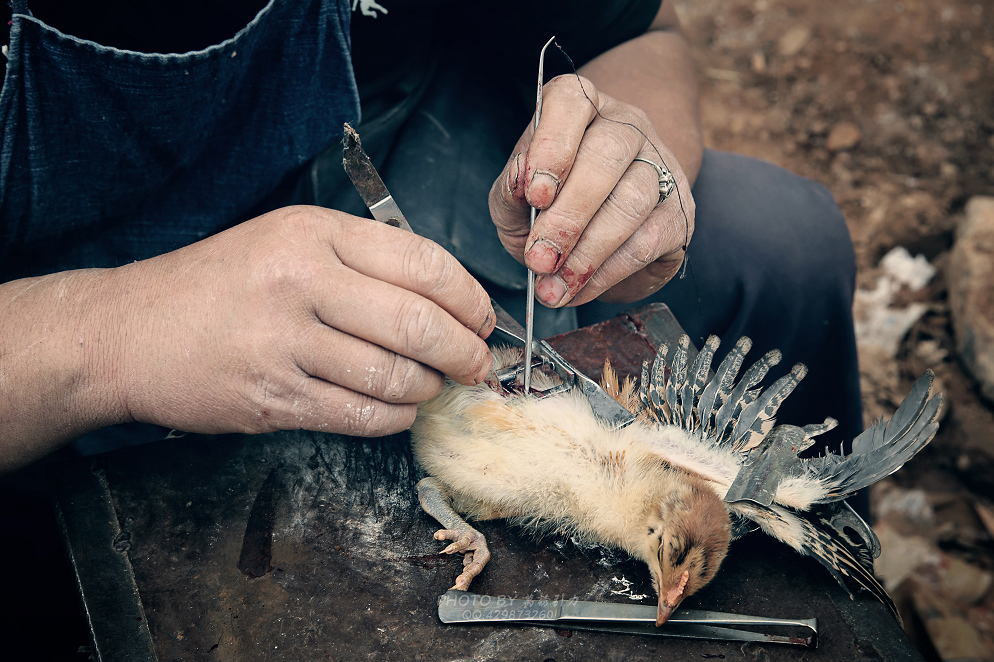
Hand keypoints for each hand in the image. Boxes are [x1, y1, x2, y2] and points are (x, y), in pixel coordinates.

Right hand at [108, 206, 494, 436]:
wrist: (132, 331)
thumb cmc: (217, 285)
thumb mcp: (286, 240)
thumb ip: (362, 259)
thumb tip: (446, 299)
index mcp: (313, 234)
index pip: (424, 263)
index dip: (470, 297)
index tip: (483, 318)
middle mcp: (301, 282)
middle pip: (419, 323)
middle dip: (465, 352)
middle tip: (477, 364)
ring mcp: (285, 344)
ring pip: (396, 376)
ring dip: (430, 388)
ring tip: (432, 385)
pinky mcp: (274, 398)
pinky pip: (362, 415)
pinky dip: (396, 417)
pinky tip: (398, 407)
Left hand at [489, 74, 694, 306]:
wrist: (598, 233)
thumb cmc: (550, 206)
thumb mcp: (515, 199)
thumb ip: (510, 192)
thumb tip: (520, 185)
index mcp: (579, 108)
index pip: (572, 101)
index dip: (553, 146)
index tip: (536, 194)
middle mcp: (625, 127)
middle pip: (606, 156)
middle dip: (568, 216)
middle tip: (539, 259)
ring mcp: (660, 165)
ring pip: (632, 201)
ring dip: (587, 252)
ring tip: (554, 286)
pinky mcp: (679, 211)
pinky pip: (647, 241)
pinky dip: (608, 272)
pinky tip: (581, 288)